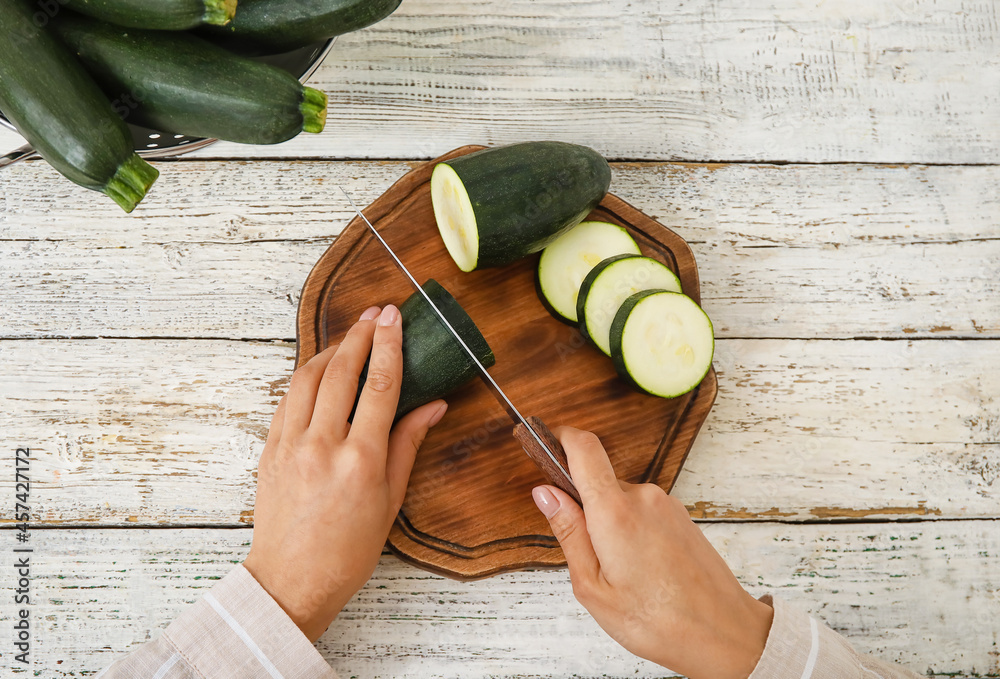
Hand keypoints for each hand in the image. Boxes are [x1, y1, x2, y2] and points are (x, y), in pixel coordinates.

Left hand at [244, 305, 447, 641]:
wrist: (292, 580)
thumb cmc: (347, 550)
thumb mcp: (390, 500)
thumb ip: (409, 444)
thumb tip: (433, 406)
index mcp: (360, 460)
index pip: (380, 386)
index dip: (389, 345)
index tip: (394, 318)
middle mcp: (322, 446)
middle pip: (342, 371)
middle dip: (360, 335)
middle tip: (375, 314)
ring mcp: (290, 445)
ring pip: (308, 378)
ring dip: (330, 349)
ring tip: (349, 337)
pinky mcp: (269, 449)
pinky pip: (287, 399)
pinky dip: (306, 377)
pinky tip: (321, 370)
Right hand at [531, 427, 771, 678]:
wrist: (724, 635)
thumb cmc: (658, 621)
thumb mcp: (592, 586)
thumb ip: (568, 532)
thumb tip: (545, 493)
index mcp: (615, 511)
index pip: (584, 447)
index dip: (561, 439)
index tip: (545, 445)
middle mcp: (643, 497)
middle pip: (599, 481)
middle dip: (585, 512)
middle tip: (589, 559)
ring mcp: (666, 505)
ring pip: (620, 501)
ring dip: (610, 528)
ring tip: (623, 575)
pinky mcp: (681, 516)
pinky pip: (643, 513)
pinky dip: (633, 535)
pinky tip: (643, 572)